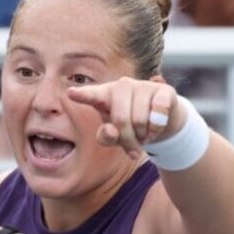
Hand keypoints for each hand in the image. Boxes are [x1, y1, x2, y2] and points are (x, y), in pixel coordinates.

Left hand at [66, 76, 181, 159]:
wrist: (162, 120)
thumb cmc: (131, 126)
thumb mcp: (115, 136)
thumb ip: (107, 137)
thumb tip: (111, 131)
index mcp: (105, 95)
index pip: (91, 95)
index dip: (82, 95)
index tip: (71, 93)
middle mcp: (122, 86)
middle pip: (121, 120)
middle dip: (129, 140)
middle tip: (134, 148)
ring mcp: (142, 85)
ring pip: (140, 120)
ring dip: (144, 136)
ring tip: (145, 135)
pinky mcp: (163, 90)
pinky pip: (158, 114)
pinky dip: (157, 128)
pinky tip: (157, 126)